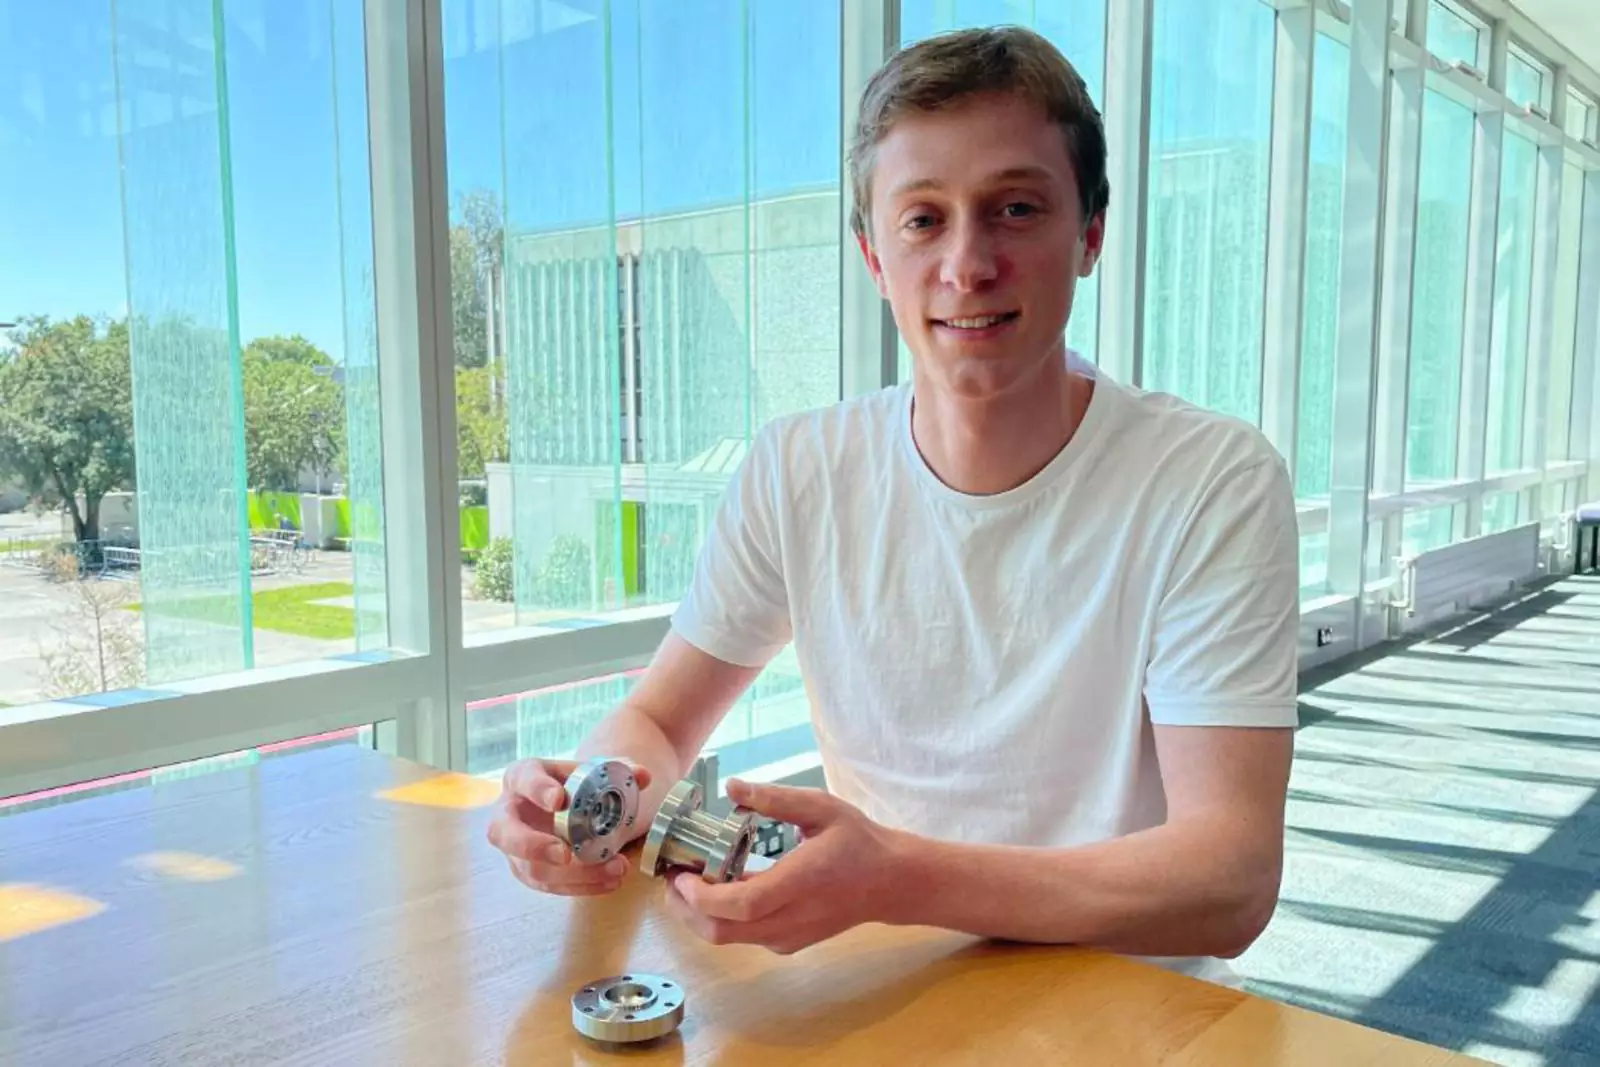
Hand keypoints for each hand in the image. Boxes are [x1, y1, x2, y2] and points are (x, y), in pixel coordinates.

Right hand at [487, 757, 653, 895]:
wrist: (560, 802)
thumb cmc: (570, 782)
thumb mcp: (589, 769)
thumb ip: (618, 769)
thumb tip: (642, 775)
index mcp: (521, 777)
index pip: (522, 780)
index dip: (537, 790)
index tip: (558, 800)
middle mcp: (508, 814)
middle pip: (504, 834)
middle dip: (534, 846)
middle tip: (566, 854)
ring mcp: (514, 848)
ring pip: (531, 869)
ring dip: (572, 875)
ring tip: (612, 869)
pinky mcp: (528, 871)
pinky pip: (549, 885)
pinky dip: (581, 886)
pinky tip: (609, 881)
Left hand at [664, 779, 908, 954]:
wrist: (890, 883)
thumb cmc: (858, 842)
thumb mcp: (821, 807)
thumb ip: (775, 798)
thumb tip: (732, 787)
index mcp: (799, 884)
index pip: (740, 905)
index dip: (701, 896)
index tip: (680, 874)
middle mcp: (790, 920)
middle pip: (722, 932)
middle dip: (686, 909)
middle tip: (671, 877)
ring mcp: (788, 937)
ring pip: (729, 938)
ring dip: (699, 914)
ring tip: (688, 879)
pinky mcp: (788, 943)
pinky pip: (744, 936)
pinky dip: (721, 917)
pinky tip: (719, 887)